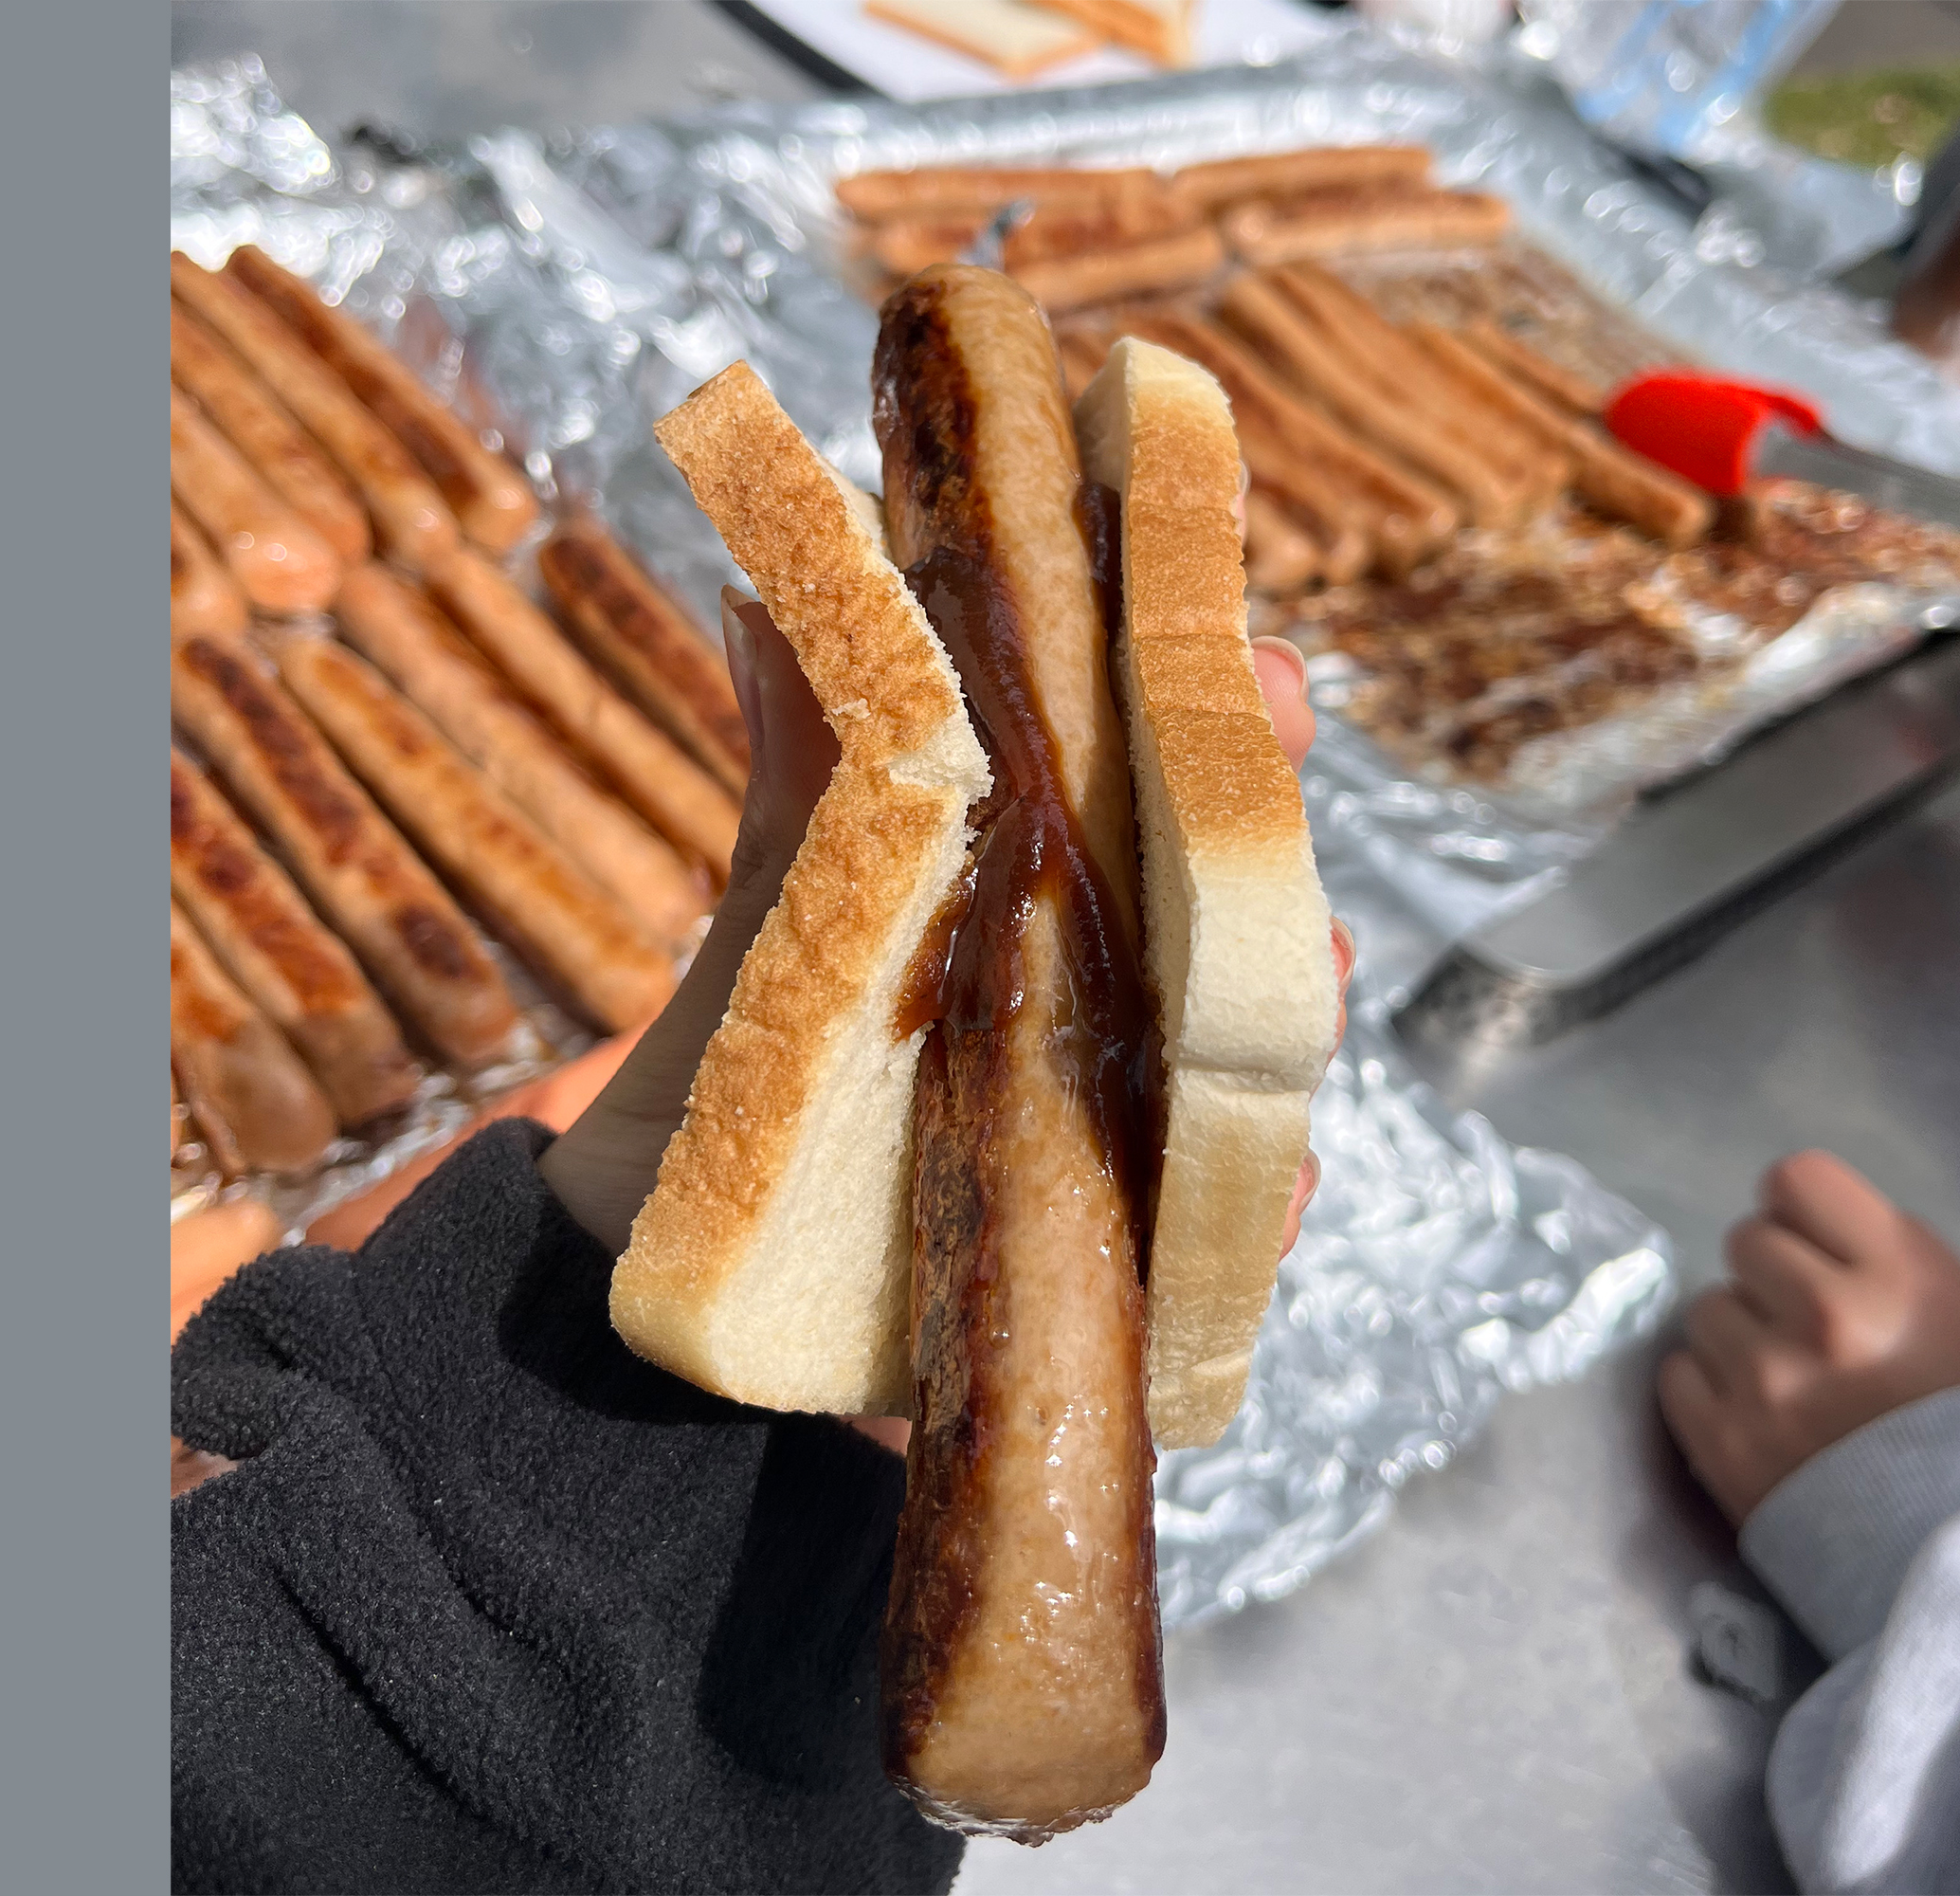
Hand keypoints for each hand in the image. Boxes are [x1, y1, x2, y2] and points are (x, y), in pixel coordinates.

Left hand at [537, 617, 1345, 1449]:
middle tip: (1287, 841)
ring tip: (1309, 991)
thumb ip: (802, 799)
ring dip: (1284, 1023)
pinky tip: (1276, 1183)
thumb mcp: (768, 942)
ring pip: (1237, 1058)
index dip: (1212, 721)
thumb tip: (767, 599)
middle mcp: (1079, 1006)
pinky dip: (1252, 1206)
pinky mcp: (1104, 1261)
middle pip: (1216, 913)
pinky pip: (1208, 1229)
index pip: (1139, 788)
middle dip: (1269, 867)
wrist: (651, 1318)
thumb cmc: (715, 1108)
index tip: (1262, 669)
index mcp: (1014, 902)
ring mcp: (1104, 1130)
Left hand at [1657, 1150, 1959, 1524]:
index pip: (1796, 1179)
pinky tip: (1757, 1414)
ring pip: (1708, 1308)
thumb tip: (1803, 1225)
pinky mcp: (1721, 1442)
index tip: (1817, 1248)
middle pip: (1745, 1240)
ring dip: (1740, 1335)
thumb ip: (1880, 1253)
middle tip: (1808, 1325)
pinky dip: (1709, 1389)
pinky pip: (1677, 1374)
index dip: (1803, 1213)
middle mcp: (1823, 1316)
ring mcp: (1765, 1381)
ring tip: (1791, 1380)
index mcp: (1894, 1275)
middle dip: (1773, 1276)